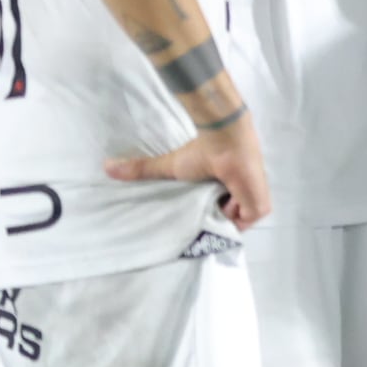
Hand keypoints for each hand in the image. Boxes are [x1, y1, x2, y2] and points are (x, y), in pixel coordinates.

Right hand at [105, 113, 271, 228]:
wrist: (225, 141)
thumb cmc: (202, 153)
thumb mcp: (169, 167)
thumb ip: (141, 170)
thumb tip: (106, 167)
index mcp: (222, 192)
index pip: (213, 217)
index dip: (201, 222)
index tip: (187, 224)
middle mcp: (238, 199)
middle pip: (222, 225)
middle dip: (209, 221)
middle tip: (197, 212)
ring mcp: (251, 203)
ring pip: (232, 225)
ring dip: (220, 214)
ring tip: (214, 196)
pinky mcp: (259, 207)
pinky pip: (242, 223)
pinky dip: (232, 214)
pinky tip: (228, 196)